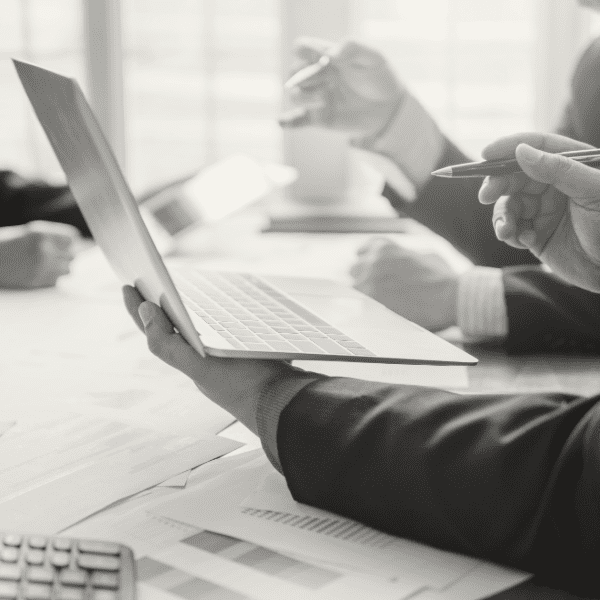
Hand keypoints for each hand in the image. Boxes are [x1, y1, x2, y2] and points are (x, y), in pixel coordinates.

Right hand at [0, 221, 78, 288]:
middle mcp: (42, 250)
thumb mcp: (29, 233)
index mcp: (39, 234)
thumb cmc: (6, 244)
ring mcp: (40, 267)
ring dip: (62, 267)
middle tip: (56, 255)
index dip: (70, 242)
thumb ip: (51, 237)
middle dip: (66, 255)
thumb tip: (76, 244)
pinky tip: (41, 272)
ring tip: (49, 264)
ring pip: (67, 269)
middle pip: (72, 255)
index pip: (72, 238)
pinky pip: (56, 280)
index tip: (65, 244)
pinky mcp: (36, 281)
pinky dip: (53, 277)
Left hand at [122, 285, 293, 430]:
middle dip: (157, 305)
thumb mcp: (199, 365)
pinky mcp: (247, 352)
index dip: (137, 308)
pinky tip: (221, 306)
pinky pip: (226, 327)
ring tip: (172, 291)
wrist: (285, 401)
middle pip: (173, 326)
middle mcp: (203, 360)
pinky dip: (216, 314)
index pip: (155, 331)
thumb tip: (144, 310)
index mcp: (189, 360)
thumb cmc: (244, 385)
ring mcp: (225, 357)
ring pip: (199, 327)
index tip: (125, 284)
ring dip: (185, 309)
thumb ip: (167, 344)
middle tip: (142, 282)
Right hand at [279, 38, 404, 138]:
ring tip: (323, 99)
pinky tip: (281, 122)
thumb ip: (353, 48)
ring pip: (295, 95)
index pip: (303, 49)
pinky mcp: (319, 118)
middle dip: (303, 76)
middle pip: (294, 73)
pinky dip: (288, 121)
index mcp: (326, 56)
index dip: (305, 51)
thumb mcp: (372, 57)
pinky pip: (298, 120)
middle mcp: (317, 76)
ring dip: (303, 97)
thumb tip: (331, 54)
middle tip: (325, 80)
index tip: (322, 59)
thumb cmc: (379, 78)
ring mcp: (317, 97)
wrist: (388, 108)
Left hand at [350, 238, 458, 330]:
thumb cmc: (442, 278)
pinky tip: (374, 313)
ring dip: (364, 294)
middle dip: (364, 278)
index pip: (362, 250)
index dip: (367, 261)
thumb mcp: (424, 255)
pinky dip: (364, 309)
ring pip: (354, 288)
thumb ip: (406, 256)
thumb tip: (401, 262)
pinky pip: (357, 305)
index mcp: (384, 247)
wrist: (449, 297)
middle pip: (355, 269)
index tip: (371, 270)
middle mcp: (373, 261)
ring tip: (378, 304)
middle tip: (377, 290)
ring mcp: (369, 281)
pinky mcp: (370, 302)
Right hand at [479, 132, 599, 291]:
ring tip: (506, 231)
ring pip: (509, 204)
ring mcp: (544, 210)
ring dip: (502, 216)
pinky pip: (512, 228)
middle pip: (515, 176)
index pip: (538, 147)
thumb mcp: (592, 192)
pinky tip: (526, 241)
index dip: (510, 147)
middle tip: (485, 196)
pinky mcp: (536, 235)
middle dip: (498, 185)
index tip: (486, 155)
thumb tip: (521, 151)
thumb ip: (559, 169)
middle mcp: (555, 185)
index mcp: (573, 166)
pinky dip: (512, 234)